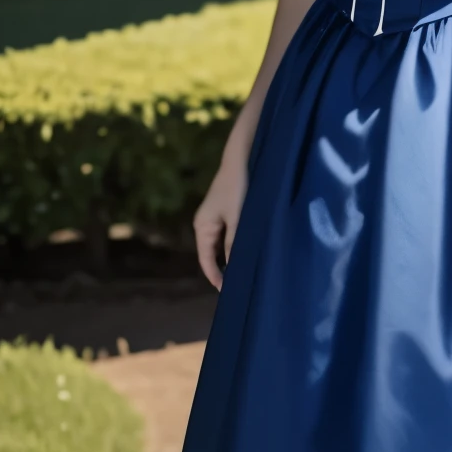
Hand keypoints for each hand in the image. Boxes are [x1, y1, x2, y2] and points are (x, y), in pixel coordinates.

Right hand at [193, 156, 247, 290]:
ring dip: (232, 257)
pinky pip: (228, 235)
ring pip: (222, 245)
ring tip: (246, 273)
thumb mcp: (238, 219)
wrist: (241, 158)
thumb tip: (235, 269)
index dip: (215, 277)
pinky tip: (249, 252)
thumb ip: (235, 245)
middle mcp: (205, 224)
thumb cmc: (238, 188)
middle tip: (241, 286)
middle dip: (224, 270)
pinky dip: (236, 245)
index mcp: (202, 227)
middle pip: (212, 255)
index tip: (228, 293)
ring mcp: (215, 218)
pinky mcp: (226, 212)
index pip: (206, 260)